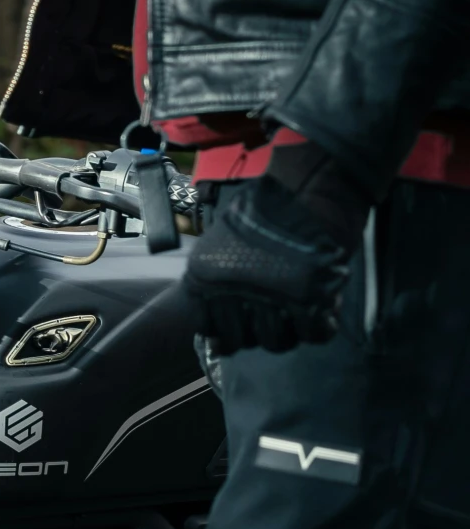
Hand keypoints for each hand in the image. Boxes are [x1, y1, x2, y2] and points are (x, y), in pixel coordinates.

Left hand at [184, 142, 370, 354]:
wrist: (308, 187)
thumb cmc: (265, 208)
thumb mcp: (222, 239)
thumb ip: (218, 275)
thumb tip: (216, 314)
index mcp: (206, 277)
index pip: (209, 328)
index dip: (227, 332)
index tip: (239, 328)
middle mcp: (234, 292)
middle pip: (245, 339)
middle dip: (259, 332)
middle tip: (273, 319)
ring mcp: (273, 298)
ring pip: (276, 341)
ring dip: (288, 333)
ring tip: (296, 315)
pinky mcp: (311, 298)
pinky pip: (313, 334)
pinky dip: (319, 328)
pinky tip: (322, 315)